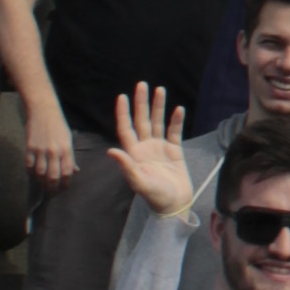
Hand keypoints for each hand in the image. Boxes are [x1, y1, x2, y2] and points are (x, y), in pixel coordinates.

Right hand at [24, 101, 76, 190]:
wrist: (43, 110)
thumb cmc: (58, 125)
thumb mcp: (68, 139)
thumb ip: (70, 157)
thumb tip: (75, 171)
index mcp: (66, 149)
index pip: (66, 172)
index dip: (65, 184)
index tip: (63, 189)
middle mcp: (54, 151)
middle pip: (52, 177)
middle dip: (52, 188)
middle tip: (52, 192)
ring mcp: (40, 150)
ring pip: (40, 174)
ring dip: (41, 182)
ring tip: (43, 185)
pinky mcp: (29, 147)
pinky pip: (29, 166)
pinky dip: (31, 173)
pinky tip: (34, 175)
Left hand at [109, 86, 192, 216]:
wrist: (175, 204)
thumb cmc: (155, 196)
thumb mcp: (138, 182)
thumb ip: (126, 166)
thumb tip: (111, 150)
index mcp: (134, 154)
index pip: (126, 129)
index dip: (123, 113)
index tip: (122, 97)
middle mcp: (145, 147)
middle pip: (141, 120)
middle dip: (141, 103)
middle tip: (142, 84)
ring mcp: (160, 148)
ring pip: (157, 122)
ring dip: (158, 107)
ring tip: (160, 90)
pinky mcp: (174, 151)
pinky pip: (175, 132)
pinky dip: (176, 120)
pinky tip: (178, 109)